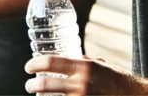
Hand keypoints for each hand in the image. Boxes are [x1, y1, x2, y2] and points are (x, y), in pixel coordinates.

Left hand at [24, 55, 143, 94]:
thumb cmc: (118, 80)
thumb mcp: (100, 66)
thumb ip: (83, 63)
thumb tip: (66, 62)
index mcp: (85, 67)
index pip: (51, 63)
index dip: (35, 64)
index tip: (28, 67)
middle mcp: (81, 84)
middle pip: (45, 84)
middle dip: (32, 85)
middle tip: (29, 85)